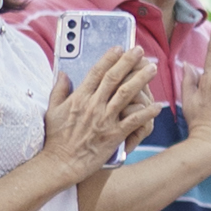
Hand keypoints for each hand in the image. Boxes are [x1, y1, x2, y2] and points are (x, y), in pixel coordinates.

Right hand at [41, 48, 153, 181]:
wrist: (61, 163)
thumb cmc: (56, 138)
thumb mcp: (52, 110)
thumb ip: (58, 90)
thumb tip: (63, 73)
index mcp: (79, 97)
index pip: (96, 72)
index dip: (109, 58)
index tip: (119, 47)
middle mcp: (93, 105)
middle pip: (114, 78)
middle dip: (128, 62)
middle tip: (140, 50)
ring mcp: (105, 119)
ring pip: (127, 94)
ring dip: (141, 80)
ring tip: (152, 68)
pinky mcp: (113, 135)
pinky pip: (134, 121)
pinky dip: (146, 113)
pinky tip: (158, 106)